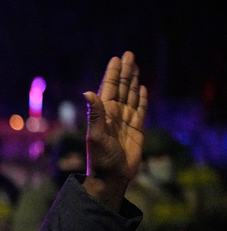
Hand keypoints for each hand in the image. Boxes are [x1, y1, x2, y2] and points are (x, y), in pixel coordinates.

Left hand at [82, 51, 147, 209]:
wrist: (112, 176)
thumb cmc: (101, 158)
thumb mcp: (96, 135)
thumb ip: (95, 114)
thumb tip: (88, 92)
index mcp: (103, 113)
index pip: (109, 88)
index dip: (113, 73)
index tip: (116, 58)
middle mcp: (114, 114)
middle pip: (121, 88)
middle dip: (125, 71)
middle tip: (129, 54)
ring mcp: (126, 121)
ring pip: (132, 96)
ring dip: (133, 81)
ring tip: (135, 66)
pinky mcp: (137, 129)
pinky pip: (141, 110)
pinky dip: (142, 99)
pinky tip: (143, 89)